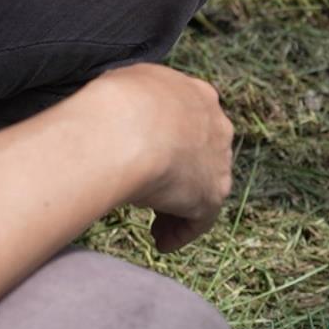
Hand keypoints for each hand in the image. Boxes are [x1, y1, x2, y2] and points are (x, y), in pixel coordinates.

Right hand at [82, 64, 235, 251]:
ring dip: (179, 208)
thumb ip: (132, 101)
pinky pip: (199, 219)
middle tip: (153, 193)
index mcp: (195, 95)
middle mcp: (216, 125)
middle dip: (179, 175)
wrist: (124, 130)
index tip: (149, 156)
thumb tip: (117, 117)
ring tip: (154, 228)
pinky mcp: (212, 194)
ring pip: (200, 188)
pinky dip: (180, 232)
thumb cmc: (111, 106)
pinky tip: (161, 242)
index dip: (170, 142)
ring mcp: (218, 161)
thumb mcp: (120, 86)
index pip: (190, 122)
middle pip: (200, 155)